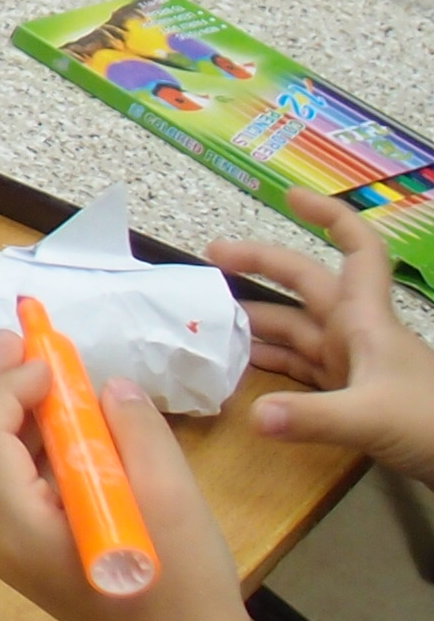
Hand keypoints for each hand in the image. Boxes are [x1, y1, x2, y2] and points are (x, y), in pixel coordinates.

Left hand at [0, 327, 254, 620]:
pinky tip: (62, 417)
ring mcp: (14, 547)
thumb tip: (105, 386)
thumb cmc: (186, 589)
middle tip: (20, 338)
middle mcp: (1, 538)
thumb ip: (132, 431)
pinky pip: (17, 482)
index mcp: (19, 529)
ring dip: (11, 410)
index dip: (7, 386)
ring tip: (40, 365)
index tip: (47, 356)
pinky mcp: (36, 550)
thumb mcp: (169, 498)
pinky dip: (31, 443)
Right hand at [212, 192, 433, 483]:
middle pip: (308, 285)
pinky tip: (239, 365)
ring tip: (208, 317)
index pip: (357, 251)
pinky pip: (300, 367)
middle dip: (262, 266)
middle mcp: (356, 333)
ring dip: (258, 321)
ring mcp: (352, 364)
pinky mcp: (350, 395)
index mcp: (366, 320)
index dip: (329, 217)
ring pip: (298, 329)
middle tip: (210, 259)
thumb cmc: (429, 423)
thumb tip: (255, 416)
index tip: (291, 197)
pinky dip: (271, 362)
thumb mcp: (372, 417)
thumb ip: (313, 417)